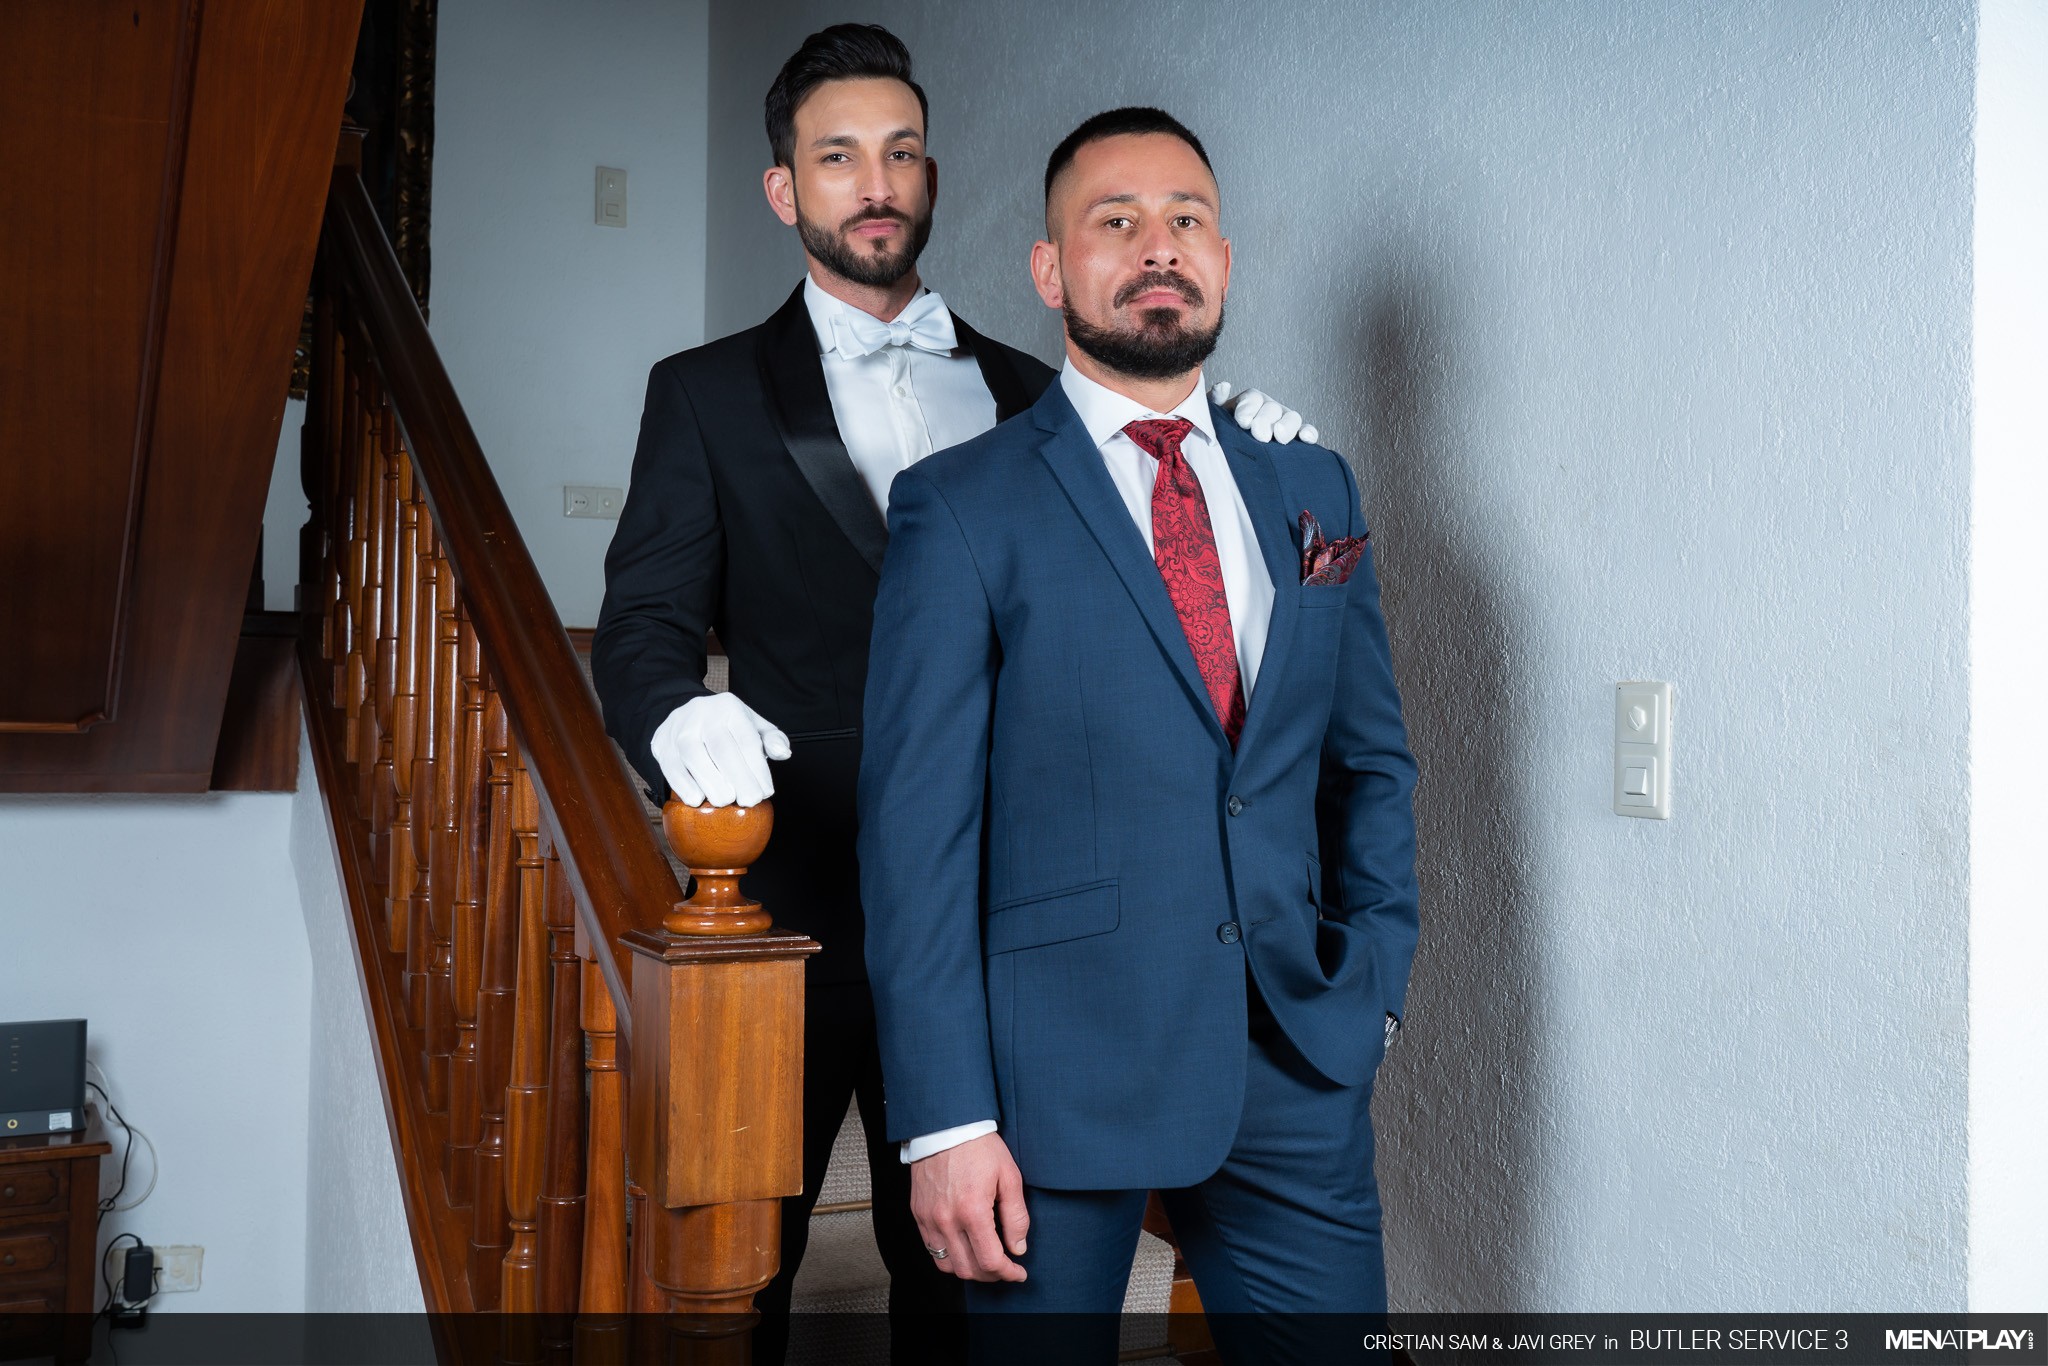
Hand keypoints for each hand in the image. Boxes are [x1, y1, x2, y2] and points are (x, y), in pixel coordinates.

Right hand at [648, 693, 790, 806]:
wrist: (684, 716)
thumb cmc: (726, 727)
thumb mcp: (752, 725)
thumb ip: (772, 739)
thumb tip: (783, 753)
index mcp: (729, 707)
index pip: (746, 738)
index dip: (757, 767)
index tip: (766, 792)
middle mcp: (702, 714)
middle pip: (721, 747)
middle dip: (738, 777)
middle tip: (750, 801)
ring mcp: (678, 728)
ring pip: (693, 755)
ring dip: (711, 782)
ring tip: (725, 801)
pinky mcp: (661, 744)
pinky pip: (671, 766)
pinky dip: (683, 785)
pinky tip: (697, 800)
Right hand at [909, 1131, 1029, 1281]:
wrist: (945, 1127)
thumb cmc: (979, 1147)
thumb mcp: (1009, 1177)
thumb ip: (1016, 1217)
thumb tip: (1018, 1248)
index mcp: (972, 1211)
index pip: (991, 1261)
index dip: (1008, 1273)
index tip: (1019, 1272)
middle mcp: (946, 1220)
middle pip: (969, 1270)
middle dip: (991, 1275)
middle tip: (1005, 1267)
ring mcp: (929, 1219)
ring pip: (948, 1266)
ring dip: (969, 1270)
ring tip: (984, 1260)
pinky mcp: (918, 1215)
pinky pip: (932, 1250)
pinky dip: (950, 1257)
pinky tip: (964, 1247)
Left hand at [1210, 380, 1318, 444]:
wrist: (1229, 454)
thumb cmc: (1221, 433)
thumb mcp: (1213, 418)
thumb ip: (1214, 402)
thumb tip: (1223, 386)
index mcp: (1249, 402)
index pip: (1253, 398)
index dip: (1249, 409)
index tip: (1243, 422)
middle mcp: (1268, 409)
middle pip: (1272, 408)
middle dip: (1266, 420)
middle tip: (1260, 435)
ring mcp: (1283, 422)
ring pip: (1292, 417)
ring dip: (1288, 426)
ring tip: (1280, 437)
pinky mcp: (1295, 437)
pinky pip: (1305, 431)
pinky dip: (1308, 433)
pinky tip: (1307, 438)